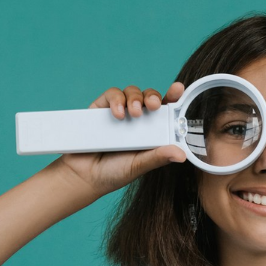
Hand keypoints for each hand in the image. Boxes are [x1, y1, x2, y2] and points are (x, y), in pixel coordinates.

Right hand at [59, 81, 187, 196]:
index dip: (173, 98)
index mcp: (151, 132)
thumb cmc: (113, 173)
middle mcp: (137, 120)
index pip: (165, 112)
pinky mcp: (101, 108)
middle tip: (153, 105)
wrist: (84, 176)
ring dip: (135, 98)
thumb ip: (158, 157)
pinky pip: (112, 95)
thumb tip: (182, 154)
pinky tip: (117, 114)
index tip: (177, 89)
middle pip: (149, 97)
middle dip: (153, 96)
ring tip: (133, 113)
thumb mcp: (139, 166)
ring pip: (132, 92)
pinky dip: (116, 100)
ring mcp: (119, 112)